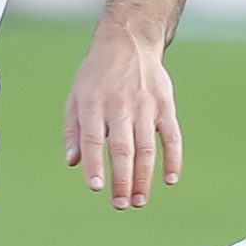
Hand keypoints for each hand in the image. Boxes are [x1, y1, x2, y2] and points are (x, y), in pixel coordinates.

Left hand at [64, 22, 181, 208]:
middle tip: (120, 204)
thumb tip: (72, 162)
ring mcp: (145, 105)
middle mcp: (120, 106)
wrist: (129, 41)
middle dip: (121, 179)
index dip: (94, 165)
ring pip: (146, 147)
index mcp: (94, 104)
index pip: (93, 140)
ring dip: (144, 176)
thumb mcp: (76, 96)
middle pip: (121, 148)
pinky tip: (170, 179)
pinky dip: (173, 158)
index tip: (96, 188)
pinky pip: (172, 136)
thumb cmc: (97, 75)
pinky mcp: (165, 105)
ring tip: (139, 200)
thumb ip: (73, 130)